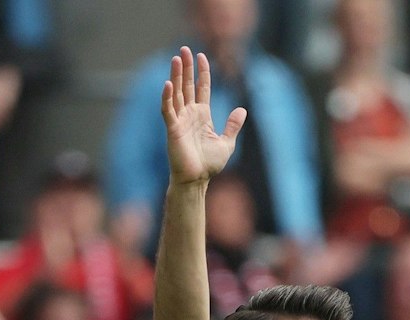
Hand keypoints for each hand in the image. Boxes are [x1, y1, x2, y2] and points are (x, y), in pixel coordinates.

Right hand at [161, 48, 244, 187]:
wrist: (197, 180)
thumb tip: (242, 110)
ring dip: (175, 76)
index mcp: (202, 115)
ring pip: (176, 93)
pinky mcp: (172, 129)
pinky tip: (168, 83)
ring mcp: (180, 120)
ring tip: (175, 59)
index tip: (202, 56)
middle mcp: (189, 114)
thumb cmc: (209, 165)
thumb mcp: (226, 143)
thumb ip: (233, 126)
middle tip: (184, 49)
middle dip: (186, 67)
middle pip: (187, 85)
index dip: (202, 72)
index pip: (202, 88)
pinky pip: (168, 110)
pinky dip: (167, 97)